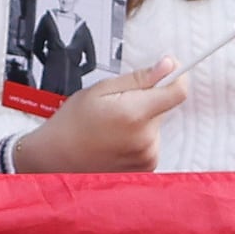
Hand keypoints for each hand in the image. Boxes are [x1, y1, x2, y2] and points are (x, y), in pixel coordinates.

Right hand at [14, 53, 186, 173]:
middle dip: (147, 100)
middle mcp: (145, 138)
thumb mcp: (101, 89)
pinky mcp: (146, 167)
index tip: (168, 71)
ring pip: (156, 125)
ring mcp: (147, 156)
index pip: (178, 92)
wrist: (57, 158)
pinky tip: (116, 140)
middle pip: (164, 107)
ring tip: (113, 125)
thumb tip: (168, 66)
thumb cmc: (73, 124)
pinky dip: (139, 137)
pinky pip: (151, 142)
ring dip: (142, 120)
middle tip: (118, 104)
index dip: (176, 77)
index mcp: (134, 114)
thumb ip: (139, 78)